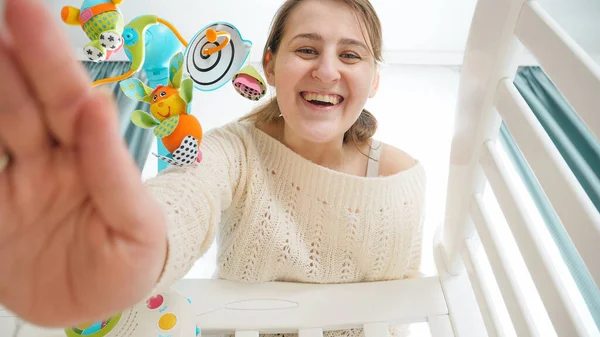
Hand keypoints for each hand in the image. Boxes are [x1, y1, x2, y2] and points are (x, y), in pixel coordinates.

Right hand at [0, 0, 166, 327]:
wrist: (93, 306)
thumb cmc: (128, 263)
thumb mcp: (137, 228)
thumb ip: (115, 173)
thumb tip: (97, 108)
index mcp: (95, 159)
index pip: (72, 101)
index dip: (49, 57)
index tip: (25, 13)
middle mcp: (53, 159)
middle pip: (27, 99)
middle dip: (13, 54)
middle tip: (5, 9)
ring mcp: (18, 179)